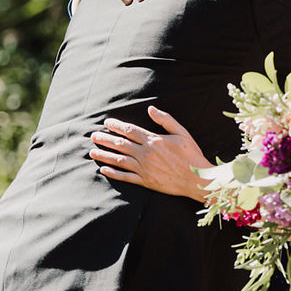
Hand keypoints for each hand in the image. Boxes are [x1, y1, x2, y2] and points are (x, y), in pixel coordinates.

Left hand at [90, 105, 210, 200]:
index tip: (107, 123)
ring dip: (104, 155)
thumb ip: (165, 120)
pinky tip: (104, 169)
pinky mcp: (146, 181)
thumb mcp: (182, 133)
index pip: (130, 131)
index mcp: (154, 141)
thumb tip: (150, 109)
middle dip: (105, 139)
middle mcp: (146, 154)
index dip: (116, 126)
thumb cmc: (191, 154)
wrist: (197, 179)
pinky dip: (113, 173)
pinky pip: (125, 177)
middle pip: (120, 145)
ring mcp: (144, 169)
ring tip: (92, 151)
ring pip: (119, 161)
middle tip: (93, 136)